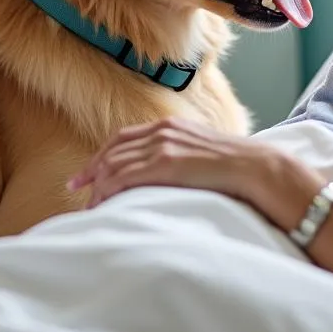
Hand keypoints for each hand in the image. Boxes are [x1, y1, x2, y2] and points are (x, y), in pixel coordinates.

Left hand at [67, 117, 274, 208]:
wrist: (256, 168)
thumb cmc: (235, 168)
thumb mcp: (201, 153)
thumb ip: (180, 156)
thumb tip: (166, 175)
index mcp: (169, 126)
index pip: (123, 138)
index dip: (101, 155)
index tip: (85, 174)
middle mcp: (161, 131)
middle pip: (113, 150)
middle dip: (91, 170)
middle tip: (76, 189)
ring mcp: (163, 146)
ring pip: (115, 164)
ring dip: (98, 186)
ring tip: (89, 206)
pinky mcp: (166, 163)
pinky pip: (125, 176)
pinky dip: (108, 190)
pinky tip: (102, 204)